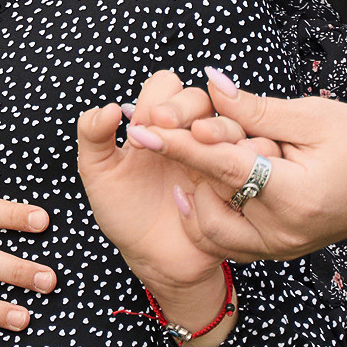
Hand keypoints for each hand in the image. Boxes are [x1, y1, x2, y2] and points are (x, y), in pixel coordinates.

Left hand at [73, 102, 231, 301]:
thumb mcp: (99, 174)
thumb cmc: (125, 213)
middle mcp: (189, 133)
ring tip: (200, 143)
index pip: (166, 86)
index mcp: (158, 124)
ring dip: (219, 130)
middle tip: (166, 124)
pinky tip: (224, 172)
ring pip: (232, 126)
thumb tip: (109, 108)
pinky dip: (244, 161)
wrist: (156, 260)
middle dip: (186, 107)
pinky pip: (254, 164)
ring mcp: (217, 155)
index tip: (147, 122)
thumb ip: (93, 136)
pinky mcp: (239, 182)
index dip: (159, 97)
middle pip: (201, 100)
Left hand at [129, 68, 346, 258]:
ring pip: (212, 229)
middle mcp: (284, 231)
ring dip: (197, 192)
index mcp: (295, 195)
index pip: (223, 167)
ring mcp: (282, 247)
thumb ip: (257, 109)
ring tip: (197, 158)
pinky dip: (210, 213)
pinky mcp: (279, 250)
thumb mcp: (313, 116)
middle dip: (189, 161)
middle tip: (174, 130)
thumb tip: (211, 86)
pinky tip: (203, 185)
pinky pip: (228, 240)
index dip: (180, 144)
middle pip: (212, 197)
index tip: (142, 128)